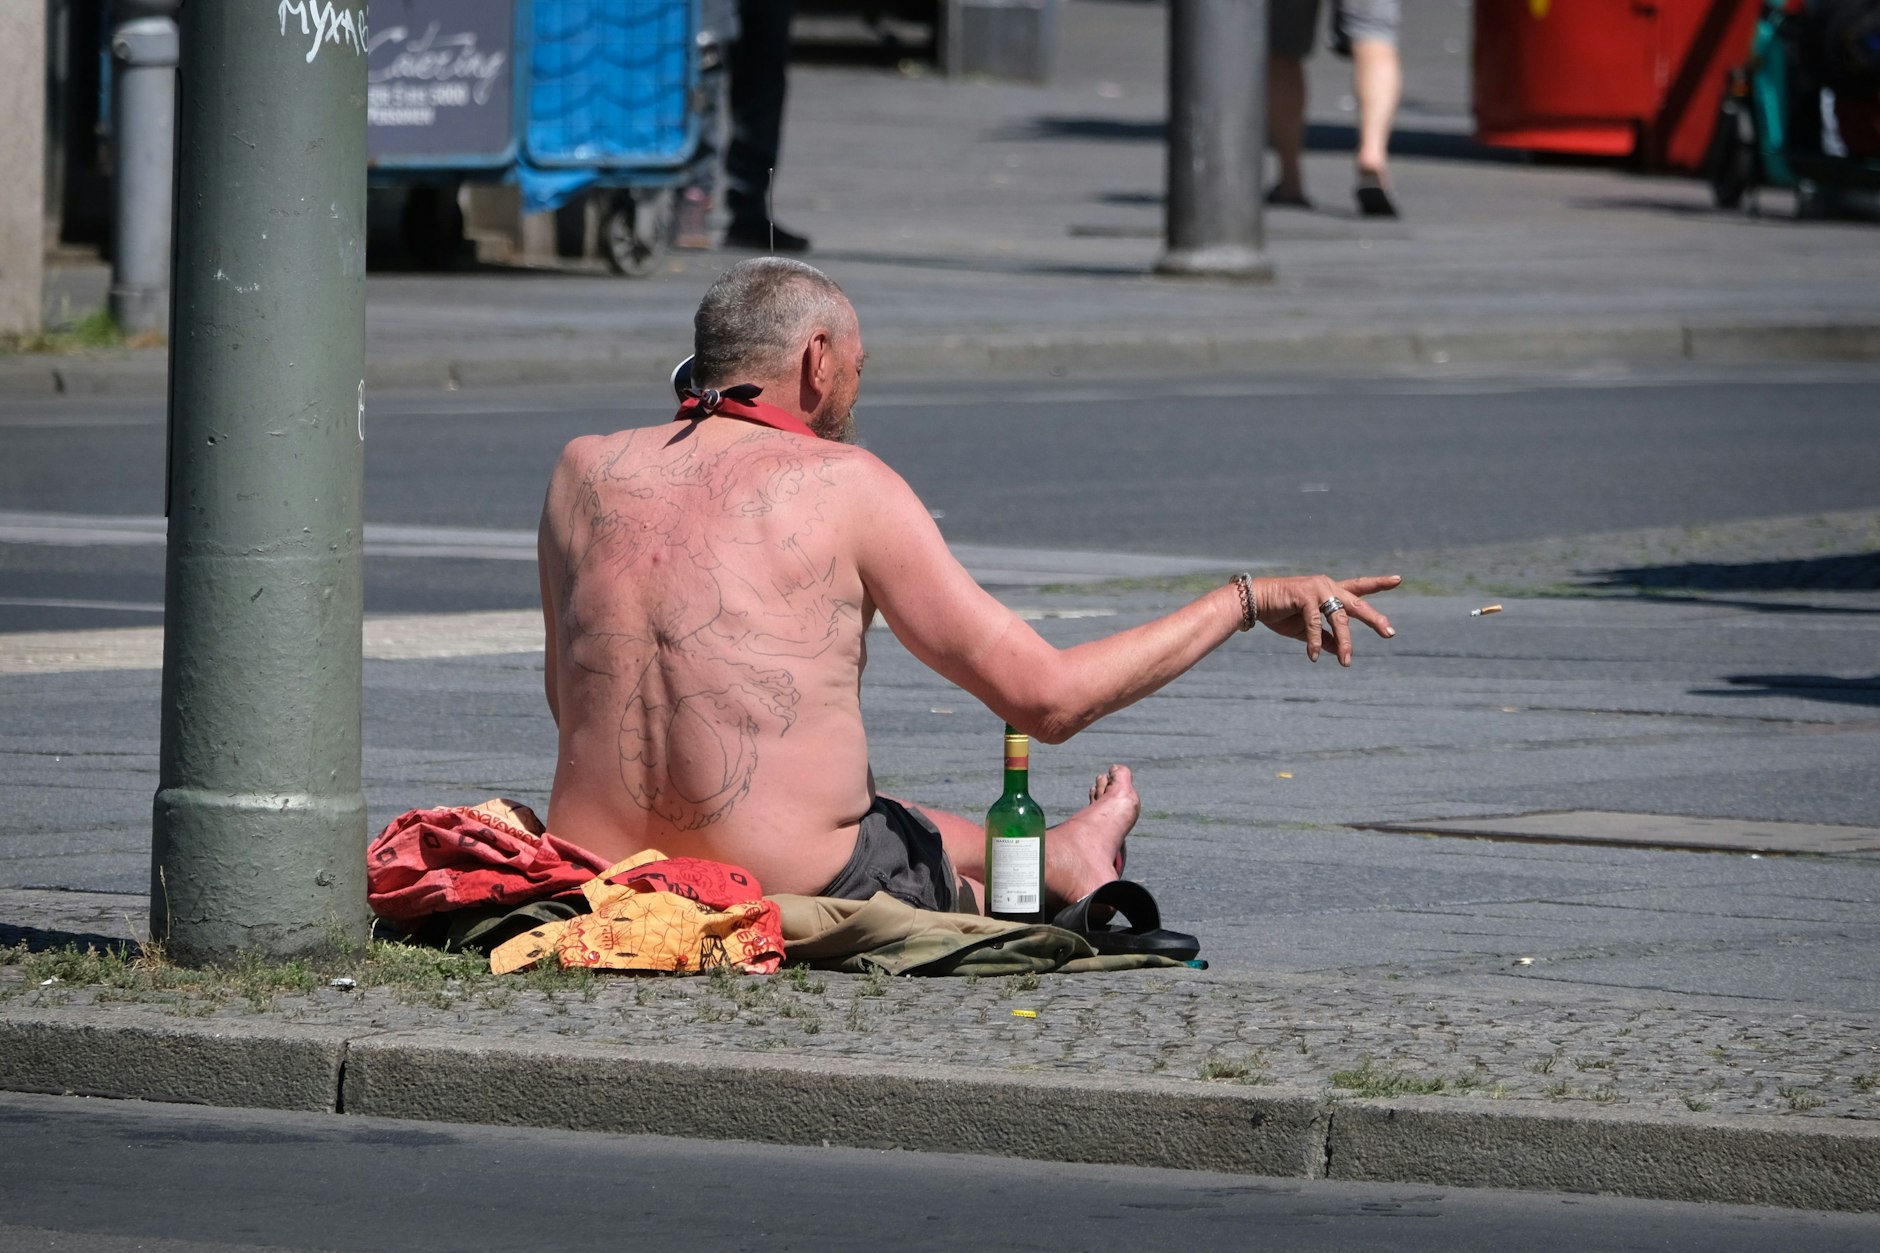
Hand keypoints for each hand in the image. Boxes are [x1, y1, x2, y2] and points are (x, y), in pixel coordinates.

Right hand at [1254, 574, 1399, 665]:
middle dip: (1374, 619)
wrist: (1254, 602)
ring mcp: (1318, 589)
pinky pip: (1316, 623)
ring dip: (1344, 643)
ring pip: (1339, 619)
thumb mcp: (1306, 630)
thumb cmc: (1280, 613)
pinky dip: (1316, 642)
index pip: (1358, 587)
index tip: (1398, 580)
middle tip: (1390, 633)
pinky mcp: (1305, 595)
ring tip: (1347, 662)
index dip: (1378, 584)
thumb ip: (1326, 638)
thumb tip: (1342, 652)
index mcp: (1330, 592)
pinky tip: (1314, 656)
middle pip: (1357, 604)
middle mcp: (1328, 587)